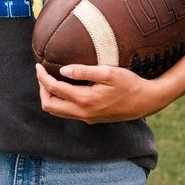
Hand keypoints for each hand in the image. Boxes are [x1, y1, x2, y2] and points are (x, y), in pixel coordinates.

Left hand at [35, 62, 168, 123]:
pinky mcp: (91, 119)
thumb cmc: (129, 83)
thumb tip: (62, 70)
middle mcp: (83, 113)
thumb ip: (84, 71)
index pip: (54, 90)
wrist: (146, 101)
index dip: (42, 77)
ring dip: (50, 96)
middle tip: (42, 73)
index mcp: (85, 100)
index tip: (38, 65)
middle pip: (50, 106)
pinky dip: (60, 101)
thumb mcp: (108, 72)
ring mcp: (87, 118)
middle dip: (42, 89)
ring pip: (57, 112)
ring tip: (50, 79)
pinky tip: (65, 88)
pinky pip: (67, 113)